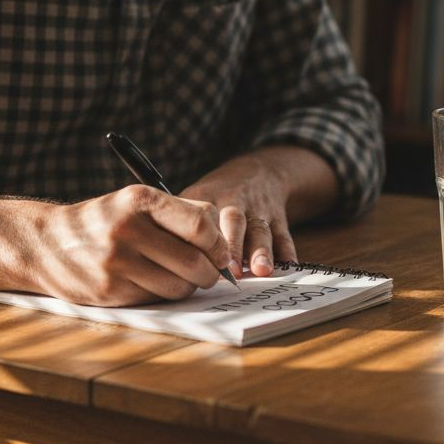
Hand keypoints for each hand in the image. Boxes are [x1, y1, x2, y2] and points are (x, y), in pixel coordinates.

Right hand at [28, 185, 232, 306]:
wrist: (46, 243)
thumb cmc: (104, 222)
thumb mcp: (134, 203)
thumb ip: (178, 214)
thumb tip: (223, 243)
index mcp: (139, 200)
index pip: (200, 224)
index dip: (219, 244)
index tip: (222, 253)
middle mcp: (127, 228)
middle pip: (195, 260)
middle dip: (211, 272)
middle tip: (210, 273)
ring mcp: (117, 262)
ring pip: (179, 286)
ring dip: (189, 287)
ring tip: (180, 277)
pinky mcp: (109, 290)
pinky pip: (156, 299)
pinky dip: (163, 295)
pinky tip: (153, 283)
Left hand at [180, 153, 299, 278]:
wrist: (258, 172)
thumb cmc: (217, 194)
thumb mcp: (194, 197)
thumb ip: (176, 221)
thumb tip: (154, 256)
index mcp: (209, 197)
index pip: (203, 214)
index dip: (202, 236)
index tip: (198, 259)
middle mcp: (235, 201)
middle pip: (234, 220)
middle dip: (234, 244)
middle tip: (232, 270)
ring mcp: (259, 210)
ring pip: (261, 229)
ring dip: (262, 250)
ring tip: (262, 270)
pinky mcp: (279, 218)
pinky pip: (285, 234)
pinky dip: (288, 251)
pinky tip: (289, 266)